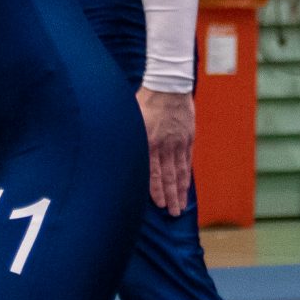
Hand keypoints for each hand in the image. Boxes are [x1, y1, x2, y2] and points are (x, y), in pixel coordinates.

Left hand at [138, 87, 196, 215]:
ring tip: (181, 206)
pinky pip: (186, 161)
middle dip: (170, 197)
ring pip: (179, 172)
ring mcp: (178, 143)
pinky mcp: (187, 138)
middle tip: (173, 214)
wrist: (168, 85)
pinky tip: (186, 187)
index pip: (152, 173)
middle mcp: (164, 146)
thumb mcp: (129, 118)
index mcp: (148, 142)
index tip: (159, 204)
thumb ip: (126, 137)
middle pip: (168, 177)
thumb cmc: (144, 100)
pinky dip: (186, 176)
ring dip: (180, 191)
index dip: (156, 190)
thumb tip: (113, 151)